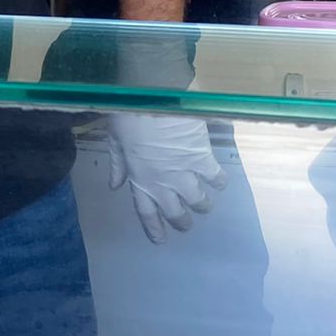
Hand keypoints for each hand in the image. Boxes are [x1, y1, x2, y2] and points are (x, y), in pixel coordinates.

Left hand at [103, 112, 225, 242]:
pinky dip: (219, 181)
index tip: (160, 240)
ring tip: (206, 205)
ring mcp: (184, 173)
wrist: (153, 95)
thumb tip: (115, 185)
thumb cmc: (128, 113)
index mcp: (139, 178)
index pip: (146, 212)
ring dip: (202, 205)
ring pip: (198, 200)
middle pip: (175, 212)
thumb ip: (117, 164)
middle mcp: (162, 183)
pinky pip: (215, 177)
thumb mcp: (115, 138)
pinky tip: (220, 182)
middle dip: (182, 221)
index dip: (154, 228)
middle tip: (187, 224)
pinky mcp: (202, 158)